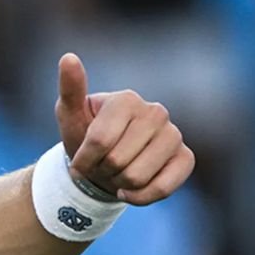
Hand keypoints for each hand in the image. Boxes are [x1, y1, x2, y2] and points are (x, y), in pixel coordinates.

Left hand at [54, 53, 194, 204]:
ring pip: (138, 177)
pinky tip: (130, 189)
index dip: (83, 160)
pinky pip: (163, 188)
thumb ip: (70, 88)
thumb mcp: (69, 114)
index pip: (99, 141)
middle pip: (118, 161)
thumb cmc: (84, 136)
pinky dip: (140, 197)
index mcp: (127, 99)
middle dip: (102, 171)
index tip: (78, 160)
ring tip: (116, 172)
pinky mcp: (186, 158)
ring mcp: (174, 134)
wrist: (103, 164)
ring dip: (118, 183)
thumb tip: (68, 57)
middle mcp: (156, 112)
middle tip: (100, 164)